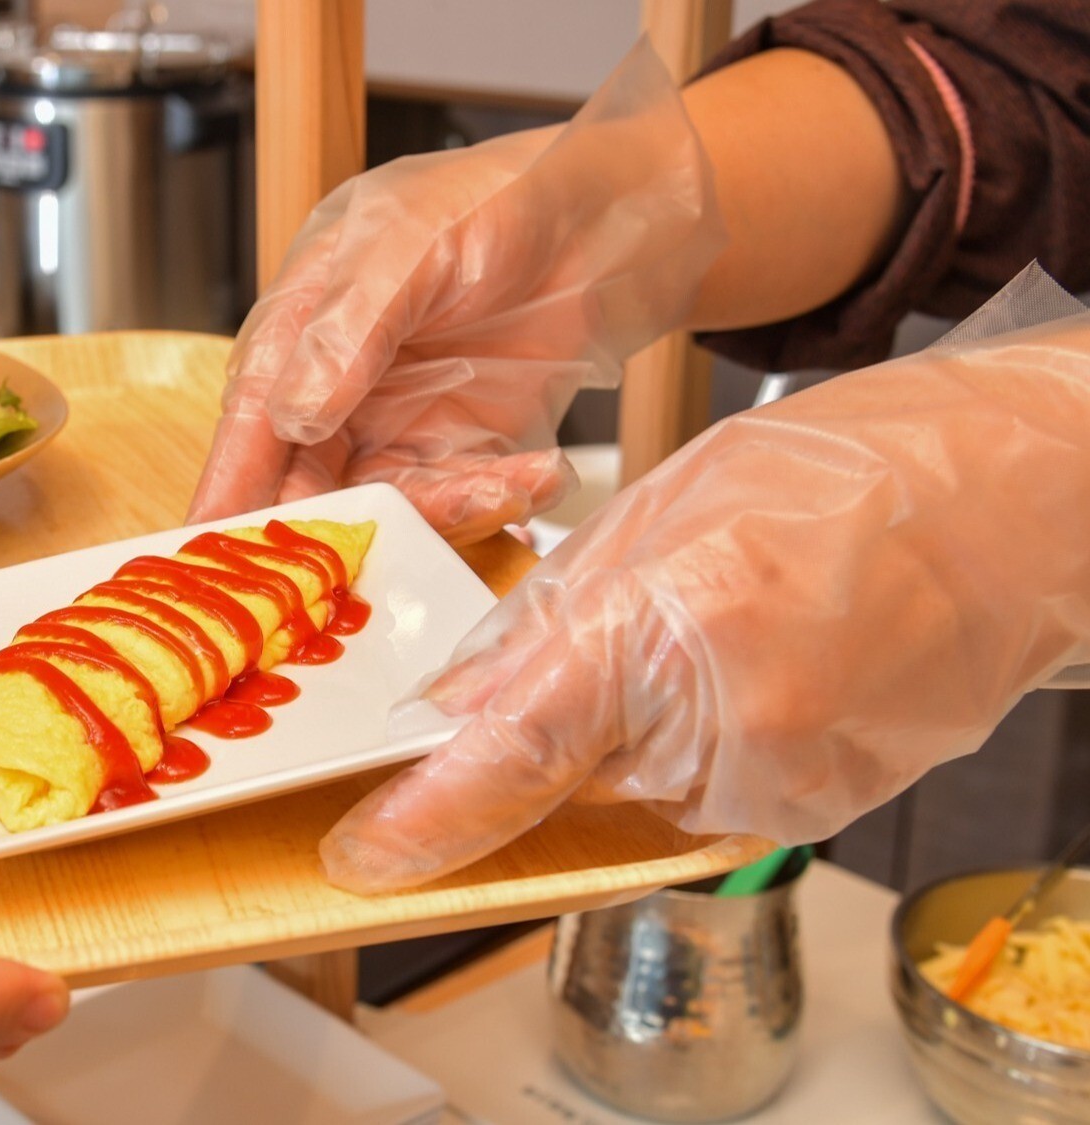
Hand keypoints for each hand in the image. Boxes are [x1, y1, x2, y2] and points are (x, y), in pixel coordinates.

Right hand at [188, 42, 722, 543]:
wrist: (602, 218)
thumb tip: (294, 417)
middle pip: (308, 490)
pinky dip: (498, 500)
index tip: (211, 557)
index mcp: (295, 334)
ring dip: (442, 514)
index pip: (248, 427)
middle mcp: (334, 395)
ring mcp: (397, 430)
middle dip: (342, 530)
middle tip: (386, 548)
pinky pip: (461, 504)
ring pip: (388, 511)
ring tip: (504, 485)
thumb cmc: (487, 201)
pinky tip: (540, 472)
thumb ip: (348, 330)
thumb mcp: (405, 244)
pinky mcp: (462, 454)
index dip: (226, 494)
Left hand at [320, 307, 1089, 891]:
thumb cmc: (847, 474)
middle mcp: (726, 730)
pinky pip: (706, 795)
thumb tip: (462, 707)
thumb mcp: (652, 511)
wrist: (1019, 505)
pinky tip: (742, 665)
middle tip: (595, 645)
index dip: (423, 820)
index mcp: (665, 632)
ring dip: (627, 733)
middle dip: (544, 732)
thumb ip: (544, 621)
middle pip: (565, 779)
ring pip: (633, 789)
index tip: (363, 855)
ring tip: (702, 627)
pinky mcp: (824, 807)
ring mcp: (785, 781)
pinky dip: (694, 744)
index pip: (509, 761)